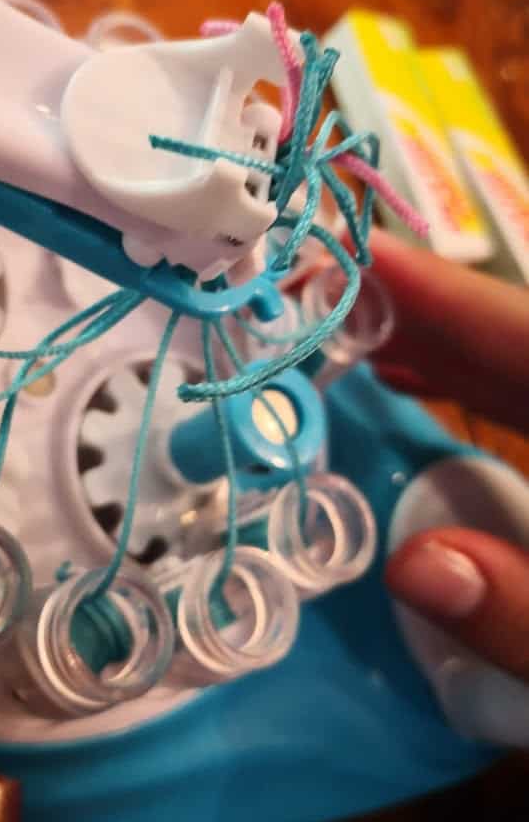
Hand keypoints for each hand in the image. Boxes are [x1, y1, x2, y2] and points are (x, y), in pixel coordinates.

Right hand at [368, 229, 528, 682]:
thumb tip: (411, 569)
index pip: (524, 338)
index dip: (440, 291)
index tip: (353, 253)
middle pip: (516, 340)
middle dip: (420, 310)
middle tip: (314, 292)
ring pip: (517, 365)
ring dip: (434, 343)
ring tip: (345, 334)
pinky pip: (523, 400)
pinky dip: (465, 384)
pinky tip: (411, 385)